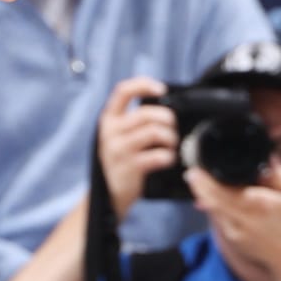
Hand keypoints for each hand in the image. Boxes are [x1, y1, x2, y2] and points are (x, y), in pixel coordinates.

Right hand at [96, 75, 180, 220]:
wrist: (108, 195)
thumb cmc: (121, 161)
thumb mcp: (119, 136)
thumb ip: (134, 120)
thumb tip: (165, 105)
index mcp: (109, 119)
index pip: (123, 91)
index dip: (143, 85)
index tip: (161, 90)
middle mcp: (110, 131)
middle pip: (146, 113)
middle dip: (167, 119)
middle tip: (171, 129)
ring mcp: (118, 149)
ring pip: (155, 132)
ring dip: (170, 138)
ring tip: (170, 145)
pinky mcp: (129, 167)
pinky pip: (158, 155)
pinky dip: (169, 156)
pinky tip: (167, 159)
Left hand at [185, 157, 280, 280]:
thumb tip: (265, 155)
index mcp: (263, 205)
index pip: (231, 190)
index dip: (211, 180)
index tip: (200, 168)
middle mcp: (247, 219)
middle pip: (215, 199)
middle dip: (200, 184)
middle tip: (191, 171)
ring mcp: (238, 231)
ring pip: (213, 208)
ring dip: (201, 193)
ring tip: (194, 179)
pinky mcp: (233, 238)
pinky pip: (218, 217)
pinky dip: (210, 204)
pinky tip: (205, 195)